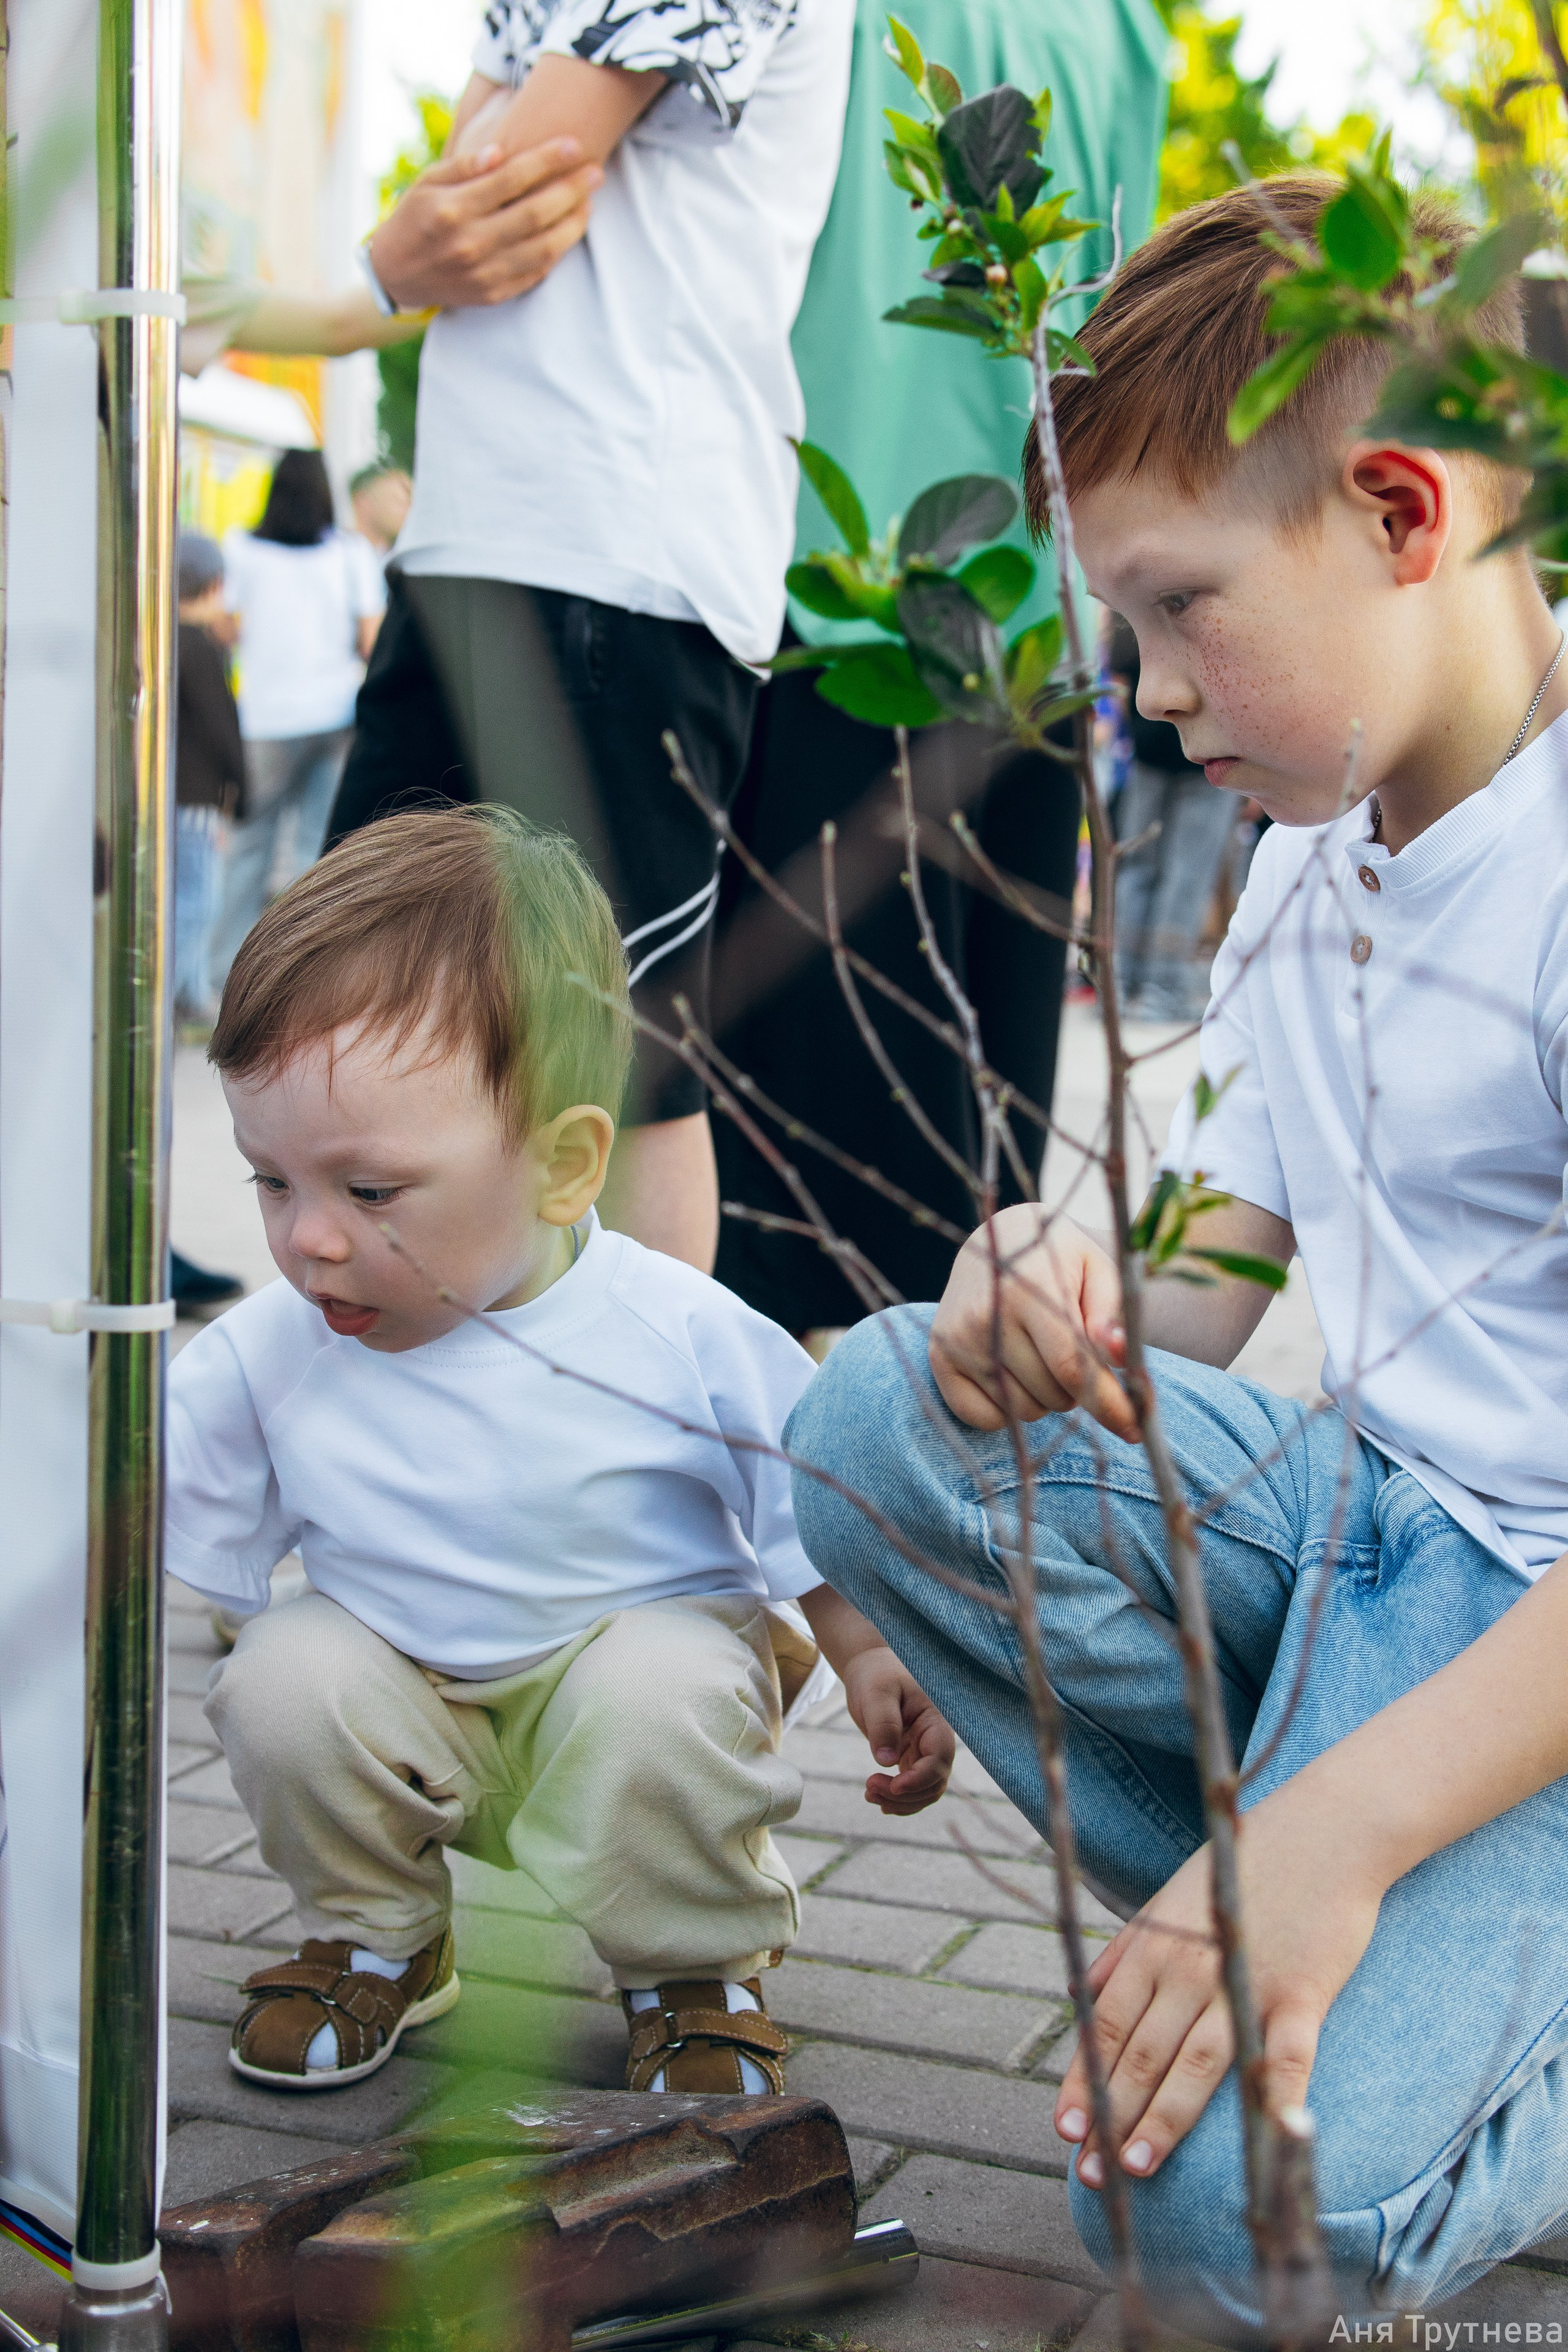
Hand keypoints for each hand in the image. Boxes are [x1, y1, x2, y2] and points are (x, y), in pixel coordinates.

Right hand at [368, 138, 602, 311]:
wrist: (395, 275)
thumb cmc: (415, 218)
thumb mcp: (427, 183)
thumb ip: (464, 166)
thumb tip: (501, 151)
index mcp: (453, 209)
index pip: (511, 179)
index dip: (546, 160)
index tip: (574, 145)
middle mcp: (470, 243)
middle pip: (534, 214)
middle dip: (571, 190)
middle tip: (596, 173)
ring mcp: (484, 273)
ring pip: (542, 248)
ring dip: (573, 225)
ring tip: (590, 203)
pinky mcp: (493, 295)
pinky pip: (535, 273)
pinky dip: (557, 252)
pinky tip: (570, 232)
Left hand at [840, 1645, 955, 1815]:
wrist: (871, 1669)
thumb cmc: (877, 1675)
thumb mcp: (877, 1693)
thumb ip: (883, 1724)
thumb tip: (886, 1761)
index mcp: (934, 1721)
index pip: (940, 1758)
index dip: (920, 1778)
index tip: (894, 1785)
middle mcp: (934, 1740)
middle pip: (935, 1781)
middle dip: (906, 1794)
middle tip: (869, 1787)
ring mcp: (923, 1751)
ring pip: (925, 1790)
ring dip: (901, 1801)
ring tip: (868, 1794)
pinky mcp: (910, 1757)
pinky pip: (912, 1787)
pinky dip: (898, 1799)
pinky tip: (878, 1798)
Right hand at [929, 1205, 1134, 1437]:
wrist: (996, 1242)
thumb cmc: (1059, 1259)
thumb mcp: (1097, 1271)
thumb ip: (1113, 1316)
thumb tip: (1122, 1357)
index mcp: (1028, 1286)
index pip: (1071, 1366)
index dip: (1108, 1404)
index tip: (1135, 1429)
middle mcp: (985, 1315)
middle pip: (1052, 1394)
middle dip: (1077, 1390)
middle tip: (1071, 1355)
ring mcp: (957, 1340)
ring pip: (1023, 1412)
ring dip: (1045, 1398)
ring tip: (1039, 1356)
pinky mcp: (939, 1360)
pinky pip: (986, 1419)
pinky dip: (1008, 1411)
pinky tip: (1012, 1374)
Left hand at [1053, 1784, 1386, 2186]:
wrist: (1325, 1831)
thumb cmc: (1242, 1867)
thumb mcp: (1168, 1898)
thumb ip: (1124, 1950)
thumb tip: (1082, 1995)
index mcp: (1155, 1946)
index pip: (1106, 2025)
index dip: (1084, 2079)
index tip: (1064, 2127)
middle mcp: (1192, 1968)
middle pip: (1142, 2053)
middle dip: (1112, 2115)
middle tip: (1089, 2171)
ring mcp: (1246, 1982)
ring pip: (1196, 2064)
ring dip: (1164, 2119)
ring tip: (1136, 2167)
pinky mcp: (1303, 1994)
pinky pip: (1286, 2057)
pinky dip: (1275, 2100)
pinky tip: (1258, 2139)